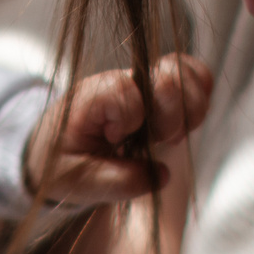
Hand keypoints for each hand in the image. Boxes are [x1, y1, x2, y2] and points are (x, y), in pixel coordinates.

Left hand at [27, 54, 212, 206]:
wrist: (53, 149)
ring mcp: (144, 81)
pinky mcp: (161, 88)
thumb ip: (115, 181)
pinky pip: (193, 75)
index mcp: (93, 96)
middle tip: (157, 141)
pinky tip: (184, 123)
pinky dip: (199, 96)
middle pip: (167, 76)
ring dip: (190, 107)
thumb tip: (161, 175)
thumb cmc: (61, 162)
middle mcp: (121, 80)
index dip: (130, 121)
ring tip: (171, 134)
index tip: (115, 140)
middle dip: (171, 116)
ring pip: (185, 72)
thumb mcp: (76, 180)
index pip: (126, 91)